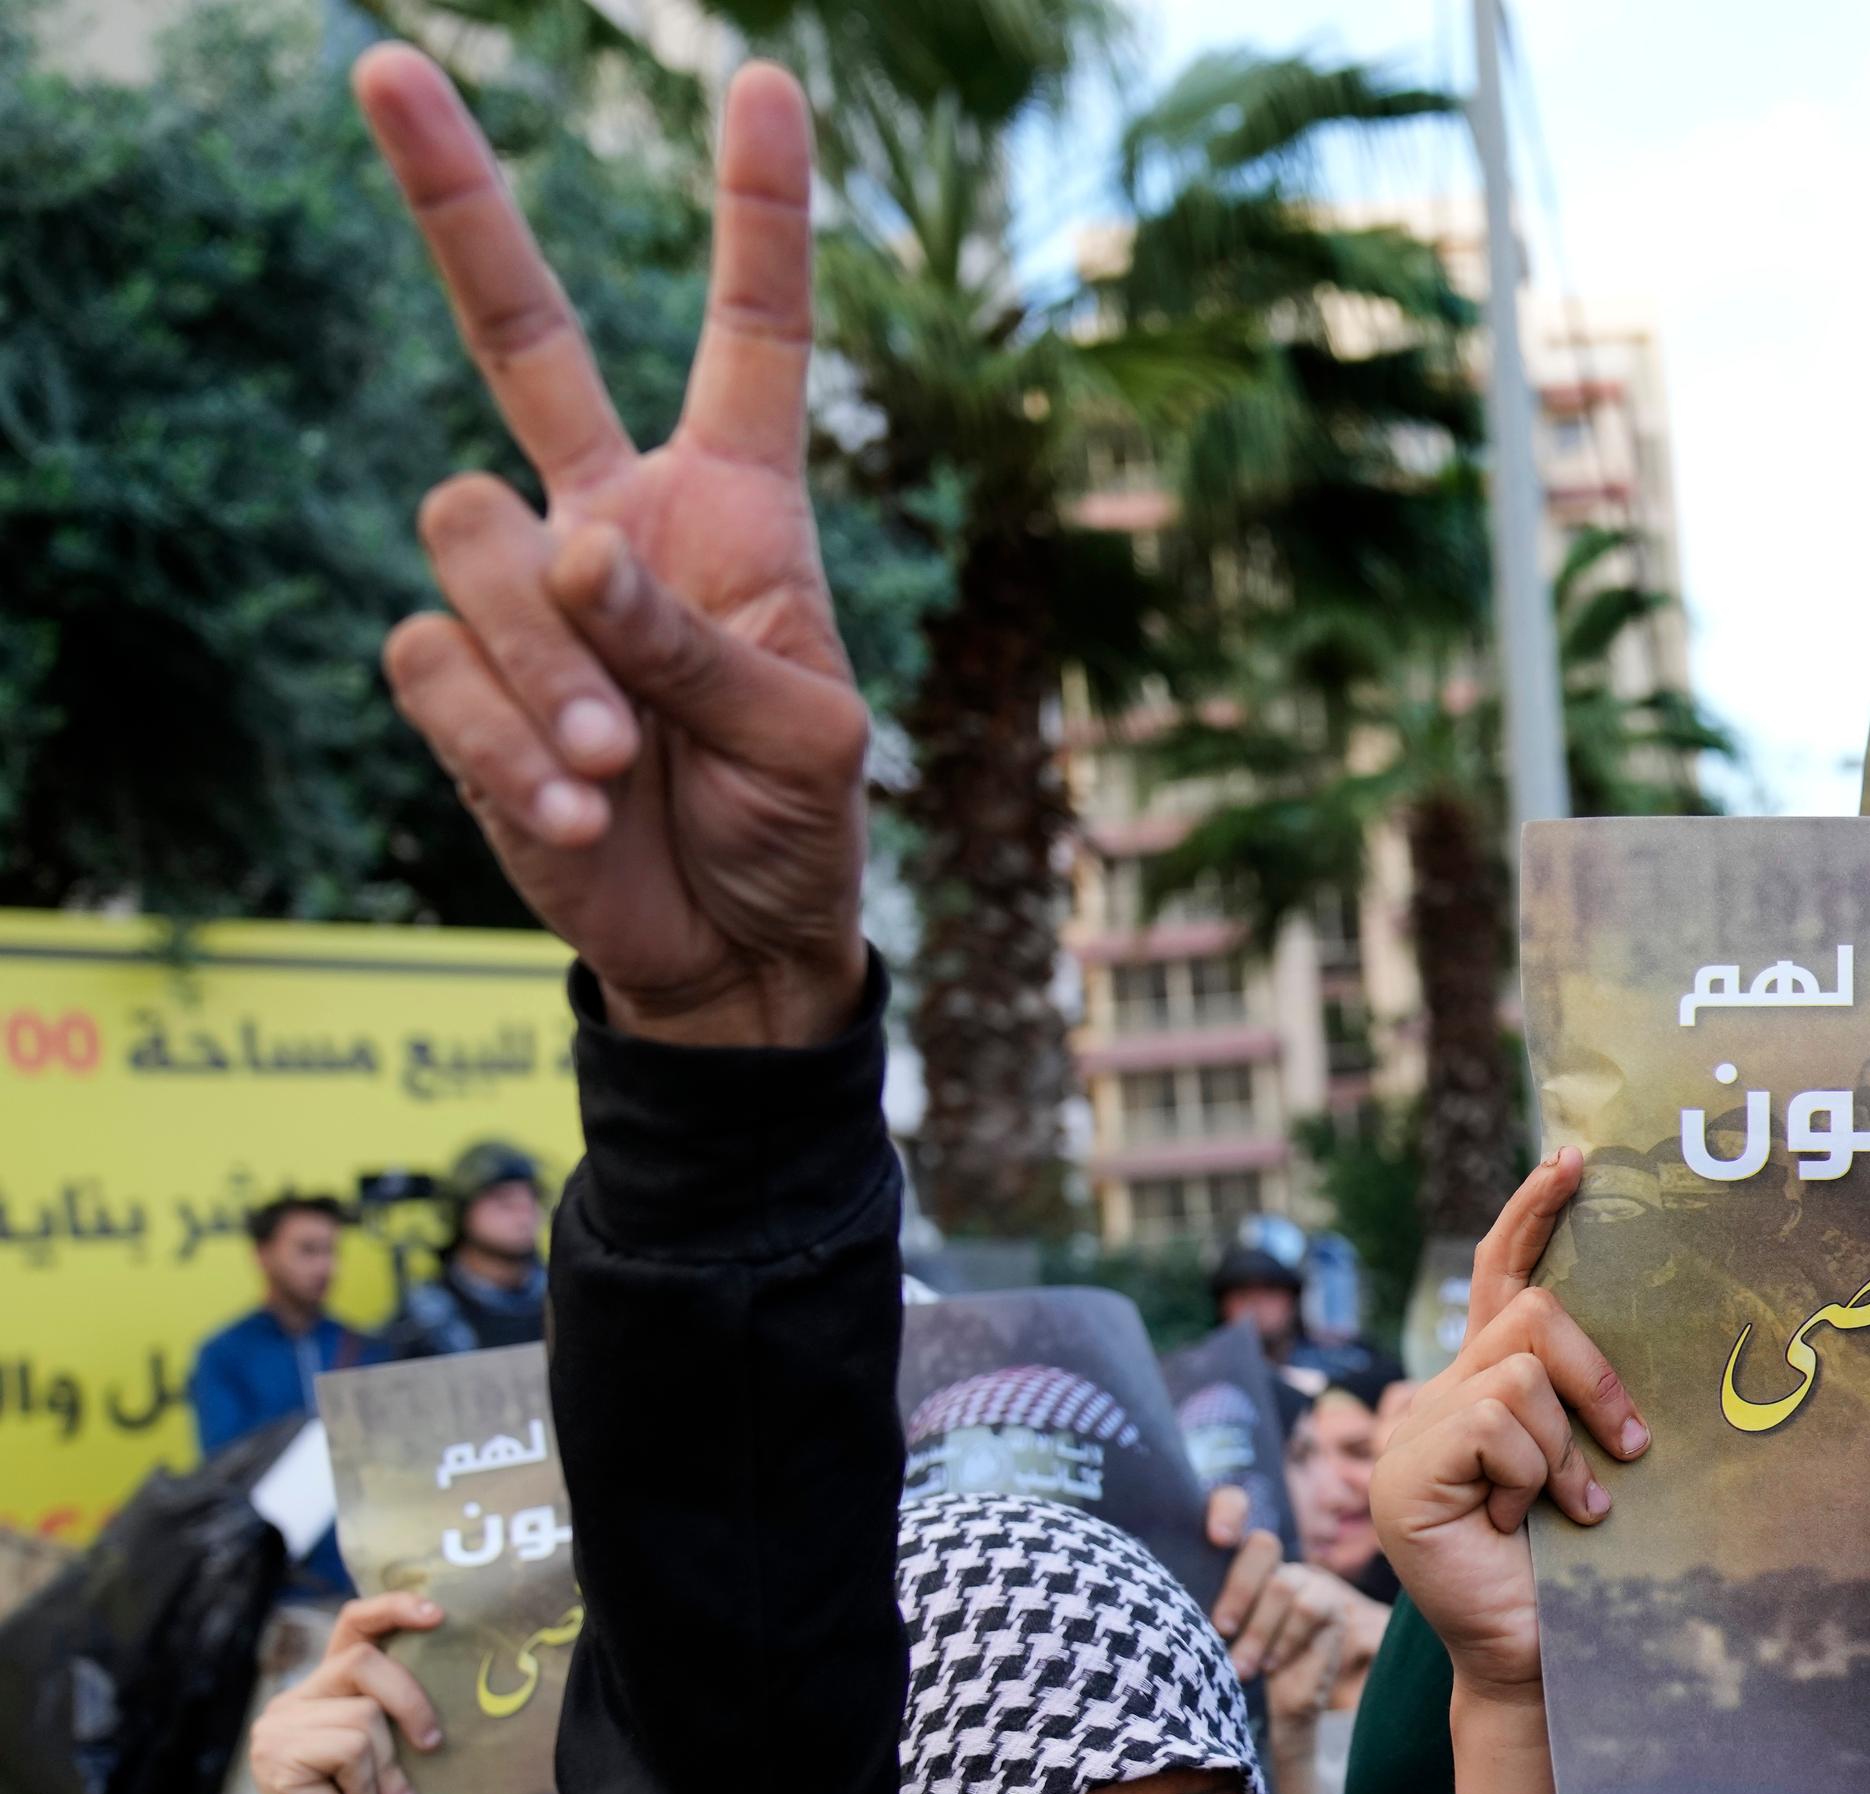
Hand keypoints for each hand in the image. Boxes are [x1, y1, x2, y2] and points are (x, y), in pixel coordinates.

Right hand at [249, 1593, 448, 1793]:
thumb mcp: (404, 1751)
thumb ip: (406, 1706)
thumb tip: (464, 1661)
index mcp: (328, 1690)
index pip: (353, 1624)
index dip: (392, 1607)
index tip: (438, 1612)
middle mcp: (295, 1700)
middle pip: (365, 1659)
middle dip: (412, 1701)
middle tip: (434, 1745)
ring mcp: (277, 1726)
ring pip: (362, 1711)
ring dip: (389, 1764)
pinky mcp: (274, 1755)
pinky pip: (349, 1745)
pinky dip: (369, 1782)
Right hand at [355, 46, 871, 1048]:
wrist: (731, 948)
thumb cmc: (794, 829)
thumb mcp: (805, 739)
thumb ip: (696, 640)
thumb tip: (568, 554)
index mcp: (736, 505)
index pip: (751, 336)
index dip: (757, 215)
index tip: (768, 86)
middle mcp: (615, 516)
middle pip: (516, 329)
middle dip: (454, 194)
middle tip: (383, 62)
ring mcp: (524, 593)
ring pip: (467, 533)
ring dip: (541, 659)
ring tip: (614, 757)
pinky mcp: (454, 677)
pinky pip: (431, 660)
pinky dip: (501, 737)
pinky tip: (570, 801)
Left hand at [1205, 1486, 1391, 1708]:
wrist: (1262, 1715)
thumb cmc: (1216, 1671)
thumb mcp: (1194, 1633)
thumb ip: (1185, 1606)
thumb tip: (1162, 1599)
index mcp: (1228, 1557)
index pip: (1234, 1503)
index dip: (1229, 1510)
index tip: (1218, 1540)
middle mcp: (1268, 1562)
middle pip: (1263, 1544)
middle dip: (1239, 1590)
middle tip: (1220, 1630)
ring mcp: (1302, 1580)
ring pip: (1283, 1585)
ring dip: (1258, 1632)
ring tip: (1241, 1670)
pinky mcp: (1329, 1605)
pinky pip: (1308, 1609)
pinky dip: (1285, 1640)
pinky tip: (1271, 1665)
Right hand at [1372, 1153, 1644, 1703]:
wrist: (1542, 1658)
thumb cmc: (1581, 1569)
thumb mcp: (1592, 1461)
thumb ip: (1586, 1399)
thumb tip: (1644, 1328)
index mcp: (1486, 1388)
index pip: (1502, 1278)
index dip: (1531, 1214)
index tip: (1574, 1159)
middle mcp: (1439, 1399)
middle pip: (1532, 1316)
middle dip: (1597, 1377)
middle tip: (1630, 1446)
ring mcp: (1412, 1435)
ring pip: (1520, 1375)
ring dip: (1564, 1449)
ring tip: (1566, 1510)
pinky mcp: (1405, 1477)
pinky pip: (1497, 1423)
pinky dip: (1532, 1474)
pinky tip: (1522, 1525)